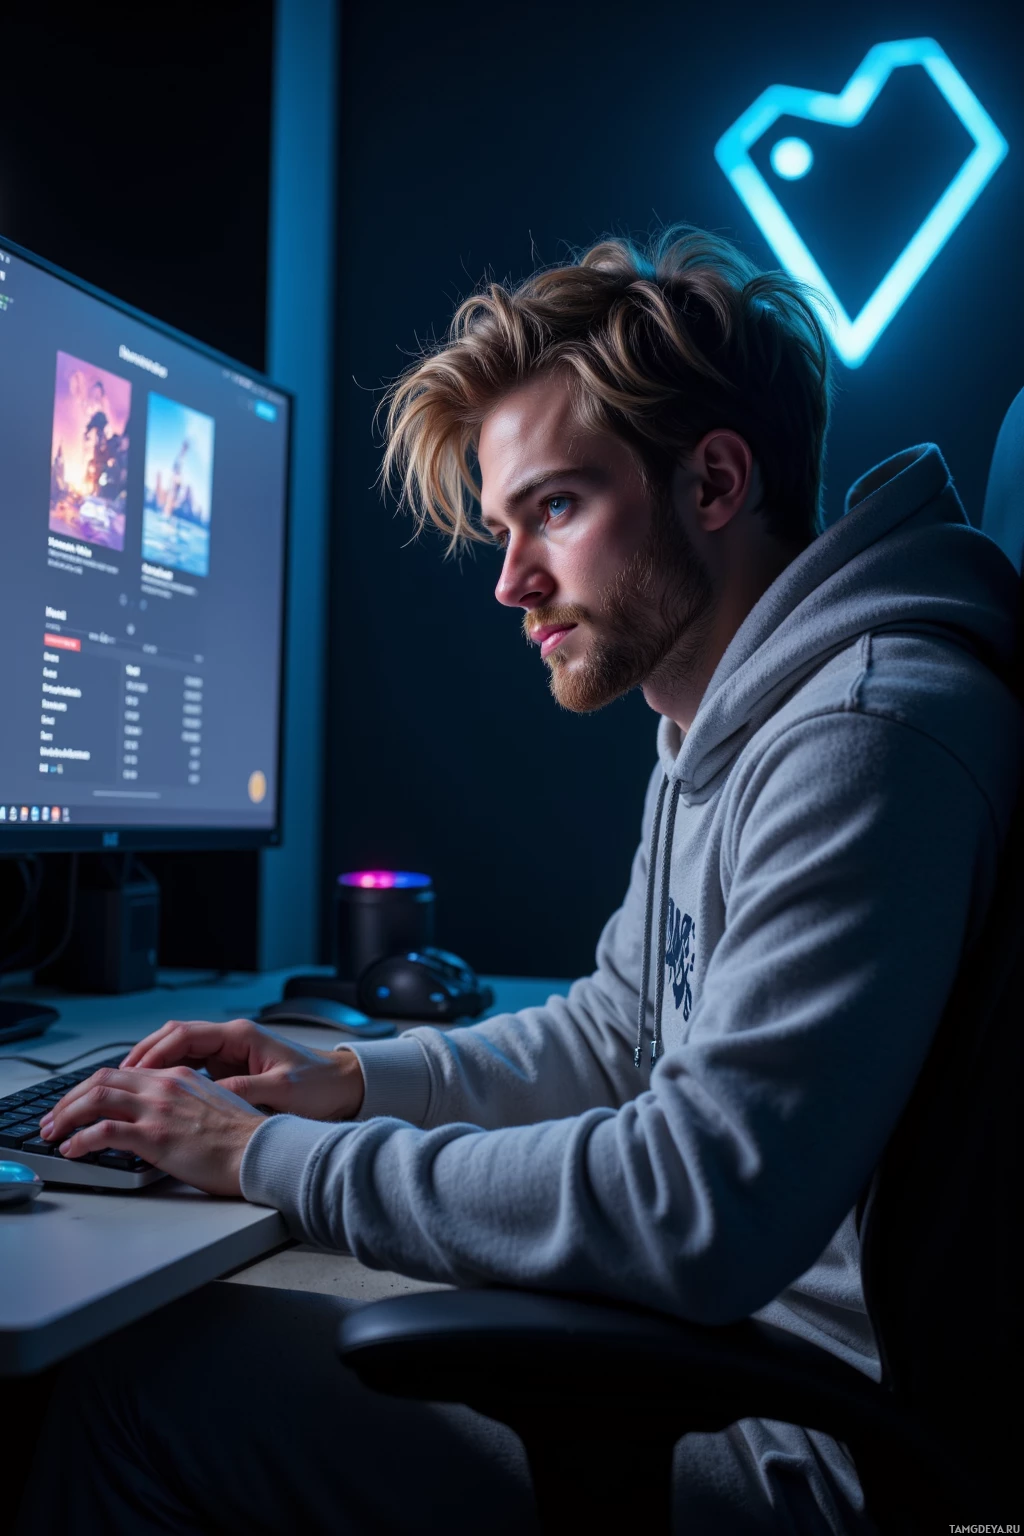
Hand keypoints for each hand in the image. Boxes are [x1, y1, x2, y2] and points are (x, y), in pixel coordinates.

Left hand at [39, 1066, 262, 1196]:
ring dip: (67, 1115)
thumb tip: (163, 1114)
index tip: (79, 1103)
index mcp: (179, 1076)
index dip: (93, 1087)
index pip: (123, 1072)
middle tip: (55, 1117)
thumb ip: (185, 1101)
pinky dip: (80, 1138)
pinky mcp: (155, 1136)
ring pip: (96, 1099)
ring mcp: (158, 1109)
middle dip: (70, 1098)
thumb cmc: (244, 1137)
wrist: (262, 1150)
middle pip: (102, 1080)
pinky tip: (72, 1148)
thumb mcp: (212, 1104)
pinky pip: (104, 1131)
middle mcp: (165, 1086)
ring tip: (53, 1132)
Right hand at [119, 1018, 364, 1120]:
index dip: (157, 1051)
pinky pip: (192, 1068)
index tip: (135, 1070)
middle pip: (176, 1039)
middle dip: (147, 1056)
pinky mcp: (231, 1070)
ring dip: (156, 1068)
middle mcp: (232, 1039)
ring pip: (181, 1053)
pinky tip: (157, 1095)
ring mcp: (230, 1054)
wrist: (343, 1087)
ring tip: (130, 1087)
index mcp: (242, 1035)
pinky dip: (171, 1079)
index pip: (187, 1034)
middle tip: (120, 1077)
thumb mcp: (282, 1090)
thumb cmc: (319, 1084)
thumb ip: (245, 1091)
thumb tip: (209, 1097)